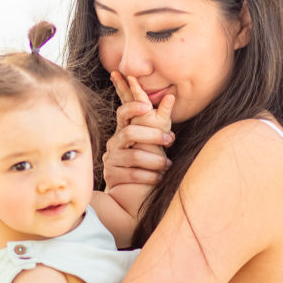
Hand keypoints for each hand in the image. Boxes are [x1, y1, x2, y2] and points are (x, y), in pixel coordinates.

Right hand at [103, 72, 174, 190]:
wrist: (127, 186)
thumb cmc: (145, 157)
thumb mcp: (150, 139)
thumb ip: (159, 120)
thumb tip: (171, 96)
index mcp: (122, 130)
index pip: (122, 113)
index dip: (133, 108)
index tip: (147, 106)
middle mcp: (114, 142)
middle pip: (130, 133)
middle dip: (152, 135)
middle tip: (170, 139)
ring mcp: (111, 159)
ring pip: (134, 156)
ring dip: (156, 160)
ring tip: (168, 164)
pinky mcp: (111, 175)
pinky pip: (133, 174)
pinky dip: (150, 176)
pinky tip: (160, 177)